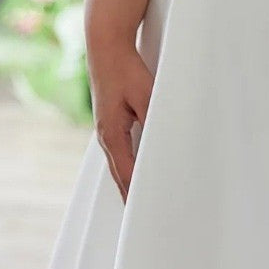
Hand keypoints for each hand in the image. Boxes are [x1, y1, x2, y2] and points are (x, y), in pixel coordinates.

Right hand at [88, 41, 154, 203]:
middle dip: (131, 196)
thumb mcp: (146, 94)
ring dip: (129, 183)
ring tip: (141, 204)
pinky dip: (127, 167)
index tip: (147, 212)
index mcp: (113, 135)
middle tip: (144, 220)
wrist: (106, 48)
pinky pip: (119, 154)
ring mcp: (105, 131)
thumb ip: (154, 120)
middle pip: (120, 176)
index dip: (138, 194)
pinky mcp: (109, 123)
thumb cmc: (126, 70)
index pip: (128, 174)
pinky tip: (136, 173)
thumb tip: (163, 144)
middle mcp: (106, 137)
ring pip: (118, 166)